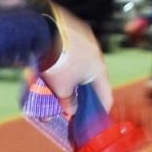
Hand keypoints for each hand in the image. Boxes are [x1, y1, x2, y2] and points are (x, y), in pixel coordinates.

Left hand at [39, 3, 112, 117]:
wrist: (46, 34)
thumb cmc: (59, 65)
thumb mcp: (62, 88)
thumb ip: (68, 101)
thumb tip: (72, 111)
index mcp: (98, 69)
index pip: (105, 94)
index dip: (102, 108)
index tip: (98, 118)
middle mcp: (96, 54)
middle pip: (91, 80)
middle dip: (79, 96)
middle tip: (72, 107)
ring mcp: (86, 41)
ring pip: (80, 67)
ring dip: (70, 81)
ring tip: (58, 92)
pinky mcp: (74, 33)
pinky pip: (73, 55)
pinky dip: (66, 66)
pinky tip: (55, 72)